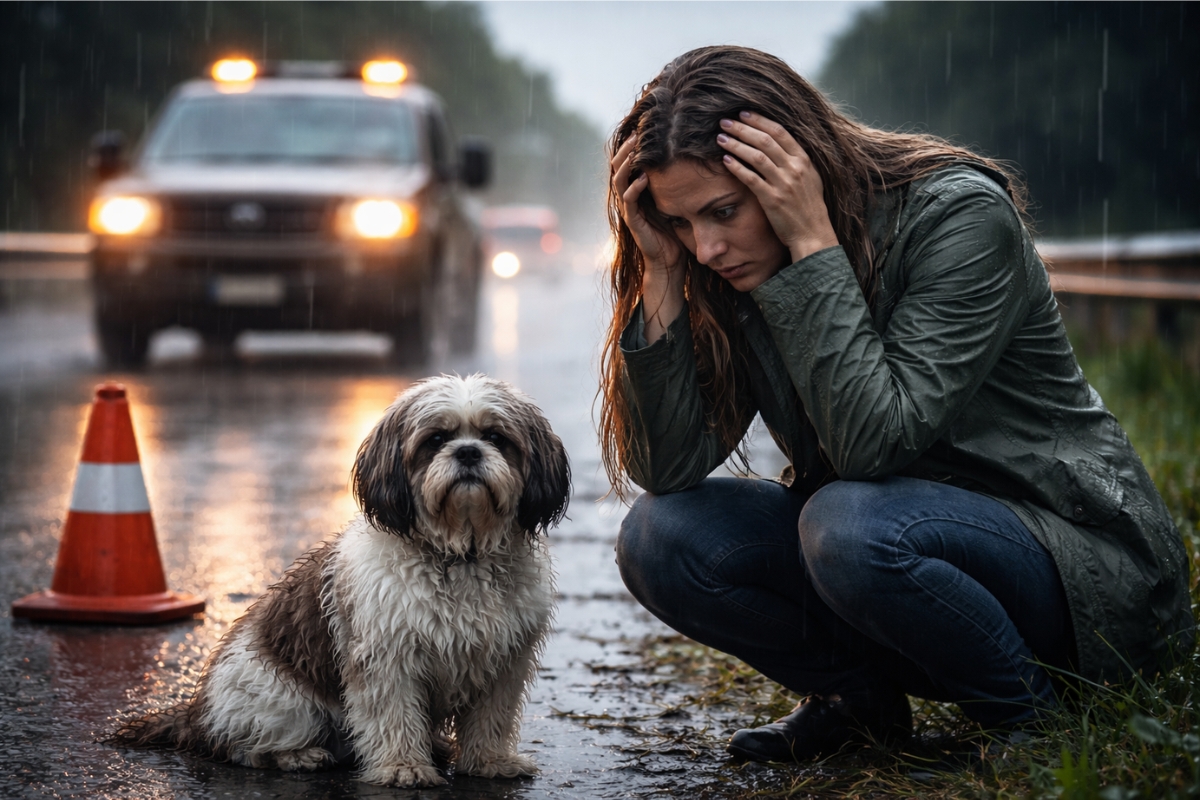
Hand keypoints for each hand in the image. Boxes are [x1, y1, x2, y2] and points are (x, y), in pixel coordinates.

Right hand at [610, 135, 683, 276]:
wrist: (670, 261)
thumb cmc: (675, 230)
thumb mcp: (675, 199)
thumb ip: (675, 181)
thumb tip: (690, 156)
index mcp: (637, 189)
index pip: (629, 161)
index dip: (633, 145)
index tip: (644, 126)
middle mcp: (629, 197)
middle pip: (619, 165)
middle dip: (627, 147)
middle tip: (638, 130)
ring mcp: (629, 209)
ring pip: (620, 179)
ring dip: (627, 162)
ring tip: (636, 147)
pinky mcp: (633, 221)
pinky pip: (629, 200)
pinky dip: (635, 187)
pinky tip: (644, 177)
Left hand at [716, 112, 839, 262]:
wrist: (813, 234)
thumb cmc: (809, 208)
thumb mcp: (811, 179)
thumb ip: (797, 161)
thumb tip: (780, 146)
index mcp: (804, 160)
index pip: (779, 132)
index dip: (759, 120)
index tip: (743, 113)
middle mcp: (795, 168)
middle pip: (765, 140)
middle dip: (743, 128)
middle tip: (725, 122)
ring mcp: (784, 184)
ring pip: (756, 156)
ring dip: (736, 144)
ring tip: (720, 138)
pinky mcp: (772, 200)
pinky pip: (751, 178)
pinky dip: (737, 167)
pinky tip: (725, 160)